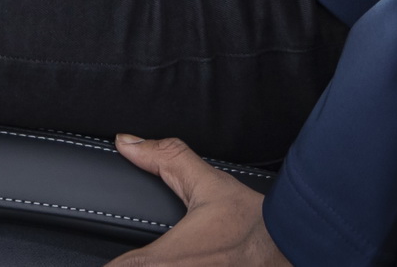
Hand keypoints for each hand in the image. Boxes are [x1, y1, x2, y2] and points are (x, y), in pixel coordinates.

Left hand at [105, 135, 290, 265]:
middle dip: (136, 264)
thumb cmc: (250, 221)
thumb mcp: (206, 182)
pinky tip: (185, 262)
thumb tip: (127, 142)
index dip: (109, 266)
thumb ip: (165, 158)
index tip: (104, 259)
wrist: (292, 245)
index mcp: (170, 260)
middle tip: (141, 255)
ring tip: (168, 257)